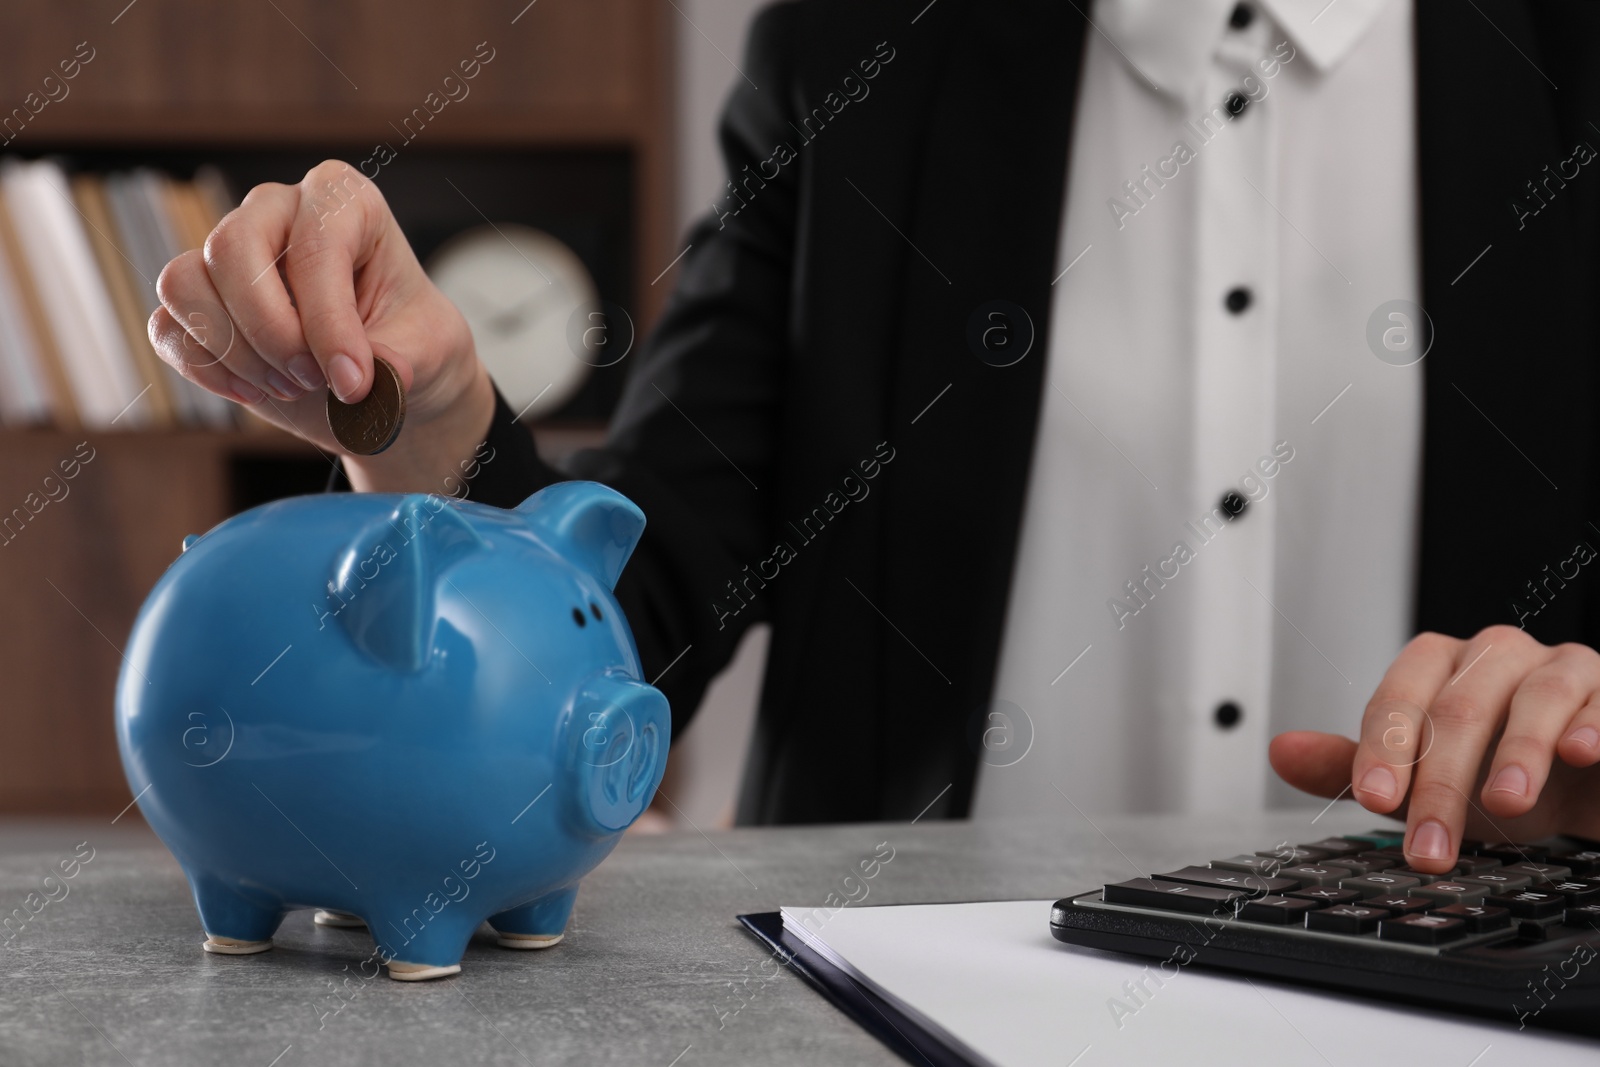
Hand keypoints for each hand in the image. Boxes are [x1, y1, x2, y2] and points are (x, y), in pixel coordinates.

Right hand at [148, 160, 493, 488]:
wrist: (382, 379)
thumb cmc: (412, 344)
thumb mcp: (433, 351)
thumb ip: (406, 360)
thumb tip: (370, 376)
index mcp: (343, 200)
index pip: (314, 246)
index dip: (329, 323)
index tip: (354, 383)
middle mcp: (276, 209)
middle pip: (230, 248)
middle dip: (271, 331)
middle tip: (314, 380)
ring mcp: (227, 252)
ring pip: (184, 284)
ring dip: (236, 352)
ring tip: (291, 387)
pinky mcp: (196, 301)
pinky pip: (167, 327)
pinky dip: (208, 370)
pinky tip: (257, 393)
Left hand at [1271, 626, 1599, 872]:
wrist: (1587, 786)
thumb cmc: (1497, 773)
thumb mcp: (1423, 778)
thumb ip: (1355, 765)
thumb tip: (1281, 752)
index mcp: (1437, 666)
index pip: (1398, 699)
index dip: (1383, 749)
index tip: (1372, 800)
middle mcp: (1495, 655)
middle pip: (1459, 708)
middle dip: (1441, 783)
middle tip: (1430, 846)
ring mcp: (1560, 666)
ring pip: (1535, 695)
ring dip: (1518, 751)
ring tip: (1503, 802)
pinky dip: (1593, 726)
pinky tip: (1581, 753)